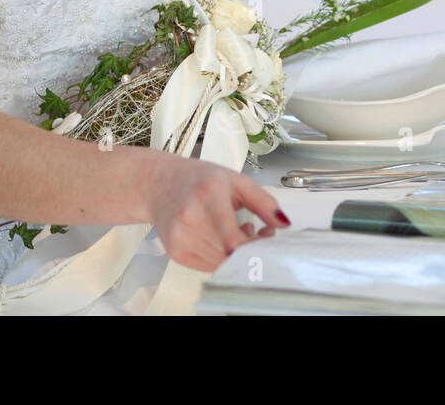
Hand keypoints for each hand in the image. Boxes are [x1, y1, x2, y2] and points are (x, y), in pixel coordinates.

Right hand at [147, 156, 289, 271]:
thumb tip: (284, 222)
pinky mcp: (175, 252)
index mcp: (207, 193)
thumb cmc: (198, 180)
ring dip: (239, 253)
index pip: (225, 227)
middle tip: (259, 230)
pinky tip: (223, 239)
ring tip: (239, 230)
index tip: (256, 246)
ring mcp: (180, 237)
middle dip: (253, 245)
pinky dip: (223, 257)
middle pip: (230, 249)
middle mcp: (189, 217)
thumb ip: (263, 201)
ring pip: (221, 261)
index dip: (242, 243)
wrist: (160, 185)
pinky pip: (209, 265)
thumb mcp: (236, 180)